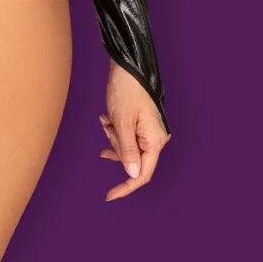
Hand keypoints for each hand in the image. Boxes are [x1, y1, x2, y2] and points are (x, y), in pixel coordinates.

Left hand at [98, 61, 171, 200]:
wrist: (126, 65)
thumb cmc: (126, 90)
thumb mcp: (122, 122)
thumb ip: (127, 150)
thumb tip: (131, 175)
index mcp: (155, 140)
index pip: (142, 174)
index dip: (125, 187)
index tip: (108, 196)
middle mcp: (156, 138)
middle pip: (131, 159)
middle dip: (115, 146)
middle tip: (108, 125)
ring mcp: (150, 131)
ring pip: (126, 147)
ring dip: (113, 136)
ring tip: (106, 119)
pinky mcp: (142, 124)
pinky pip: (127, 136)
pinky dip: (115, 130)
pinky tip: (107, 118)